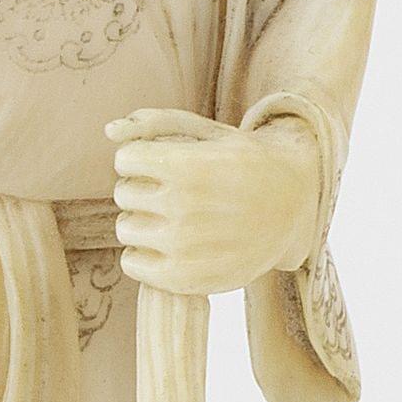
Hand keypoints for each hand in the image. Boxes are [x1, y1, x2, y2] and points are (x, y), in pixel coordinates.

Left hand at [108, 109, 321, 296]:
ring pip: (125, 229)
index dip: (142, 158)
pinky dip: (143, 254)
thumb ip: (156, 122)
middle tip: (172, 191)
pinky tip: (168, 244)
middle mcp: (185, 208)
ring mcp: (185, 247)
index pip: (125, 160)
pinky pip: (133, 264)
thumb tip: (108, 130)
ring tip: (172, 218)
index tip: (163, 163)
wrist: (293, 208)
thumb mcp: (209, 132)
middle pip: (124, 194)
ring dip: (142, 221)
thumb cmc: (245, 162)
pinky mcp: (186, 279)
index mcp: (188, 166)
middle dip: (142, 188)